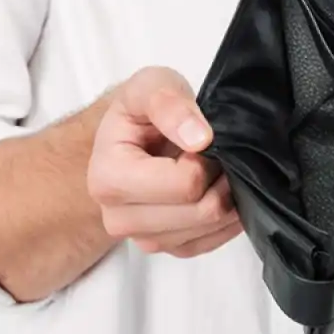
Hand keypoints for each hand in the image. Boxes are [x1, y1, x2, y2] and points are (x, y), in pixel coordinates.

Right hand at [87, 66, 241, 257]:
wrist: (131, 136)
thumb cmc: (139, 112)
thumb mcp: (150, 86)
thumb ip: (169, 103)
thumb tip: (199, 138)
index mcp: (108, 178)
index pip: (185, 185)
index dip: (207, 159)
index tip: (203, 140)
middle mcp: (119, 217)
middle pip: (199, 212)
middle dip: (220, 180)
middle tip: (217, 155)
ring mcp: (142, 238)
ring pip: (208, 229)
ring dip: (225, 198)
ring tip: (215, 169)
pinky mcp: (165, 247)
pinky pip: (210, 243)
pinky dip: (225, 219)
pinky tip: (220, 190)